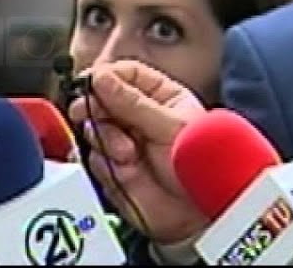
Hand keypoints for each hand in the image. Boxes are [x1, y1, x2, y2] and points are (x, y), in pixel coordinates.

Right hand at [67, 60, 209, 243]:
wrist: (198, 218)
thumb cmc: (202, 169)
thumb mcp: (171, 128)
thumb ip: (133, 103)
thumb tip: (101, 78)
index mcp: (160, 97)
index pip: (125, 74)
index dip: (106, 75)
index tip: (92, 81)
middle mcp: (138, 117)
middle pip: (101, 97)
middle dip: (94, 104)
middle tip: (89, 110)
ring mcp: (123, 141)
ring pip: (92, 125)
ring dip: (103, 136)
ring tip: (126, 152)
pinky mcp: (112, 167)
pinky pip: (91, 156)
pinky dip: (103, 161)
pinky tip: (123, 167)